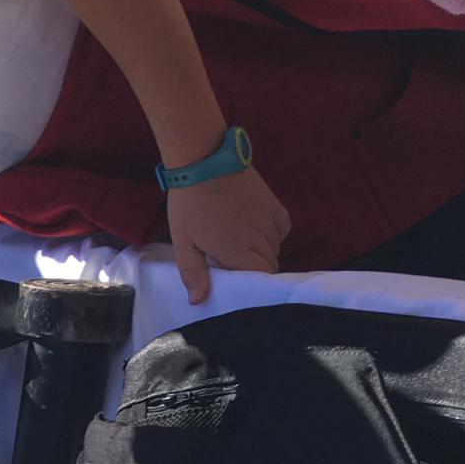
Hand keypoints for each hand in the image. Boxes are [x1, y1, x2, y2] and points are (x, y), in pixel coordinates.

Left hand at [165, 169, 289, 304]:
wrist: (206, 162)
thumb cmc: (190, 205)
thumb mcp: (184, 242)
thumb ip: (193, 273)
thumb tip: (198, 301)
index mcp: (241, 253)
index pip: (259, 280)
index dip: (248, 284)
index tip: (232, 281)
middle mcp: (263, 241)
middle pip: (267, 267)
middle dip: (251, 269)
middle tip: (228, 261)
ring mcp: (272, 223)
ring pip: (273, 250)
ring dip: (259, 252)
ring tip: (236, 242)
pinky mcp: (277, 208)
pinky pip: (280, 232)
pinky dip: (270, 235)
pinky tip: (251, 228)